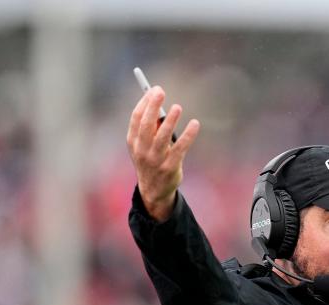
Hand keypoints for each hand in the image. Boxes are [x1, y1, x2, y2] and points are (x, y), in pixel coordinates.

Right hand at [126, 86, 200, 220]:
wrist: (153, 191)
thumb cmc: (149, 160)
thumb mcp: (143, 146)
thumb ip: (149, 128)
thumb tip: (159, 105)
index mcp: (133, 142)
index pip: (136, 118)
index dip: (145, 103)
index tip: (153, 90)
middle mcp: (142, 150)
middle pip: (147, 125)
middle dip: (152, 106)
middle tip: (160, 91)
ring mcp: (156, 160)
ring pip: (162, 137)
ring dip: (169, 121)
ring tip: (177, 107)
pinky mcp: (170, 167)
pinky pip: (180, 149)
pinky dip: (188, 136)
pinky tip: (194, 124)